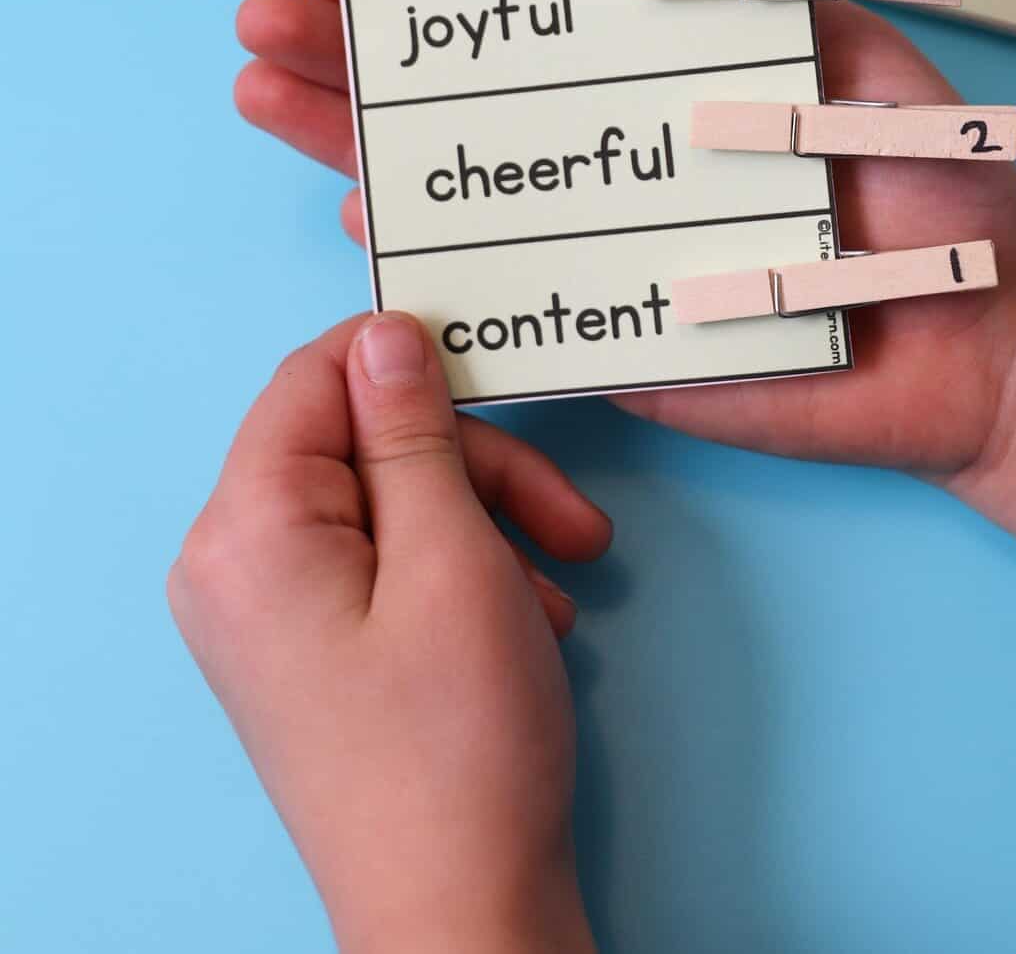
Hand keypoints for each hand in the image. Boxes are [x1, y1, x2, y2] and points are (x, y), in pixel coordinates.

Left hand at [169, 312, 606, 953]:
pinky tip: (526, 618)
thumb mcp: (451, 558)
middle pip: (362, 444)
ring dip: (484, 523)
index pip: (313, 378)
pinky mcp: (309, 647)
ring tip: (556, 581)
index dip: (407, 363)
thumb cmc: (456, 747)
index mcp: (246, 531)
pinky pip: (384, 563)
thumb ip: (412, 431)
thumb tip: (386, 334)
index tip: (494, 375)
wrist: (461, 912)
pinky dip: (462, 572)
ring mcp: (269, 613)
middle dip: (475, 469)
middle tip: (565, 517)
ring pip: (388, 503)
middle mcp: (235, 566)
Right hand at [235, 0, 1015, 641]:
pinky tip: (356, 218)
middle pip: (468, 105)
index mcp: (667, 82)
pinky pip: (507, 303)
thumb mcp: (873, 62)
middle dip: (356, 58)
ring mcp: (608, 248)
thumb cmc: (943, 196)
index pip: (533, 25)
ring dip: (355, 145)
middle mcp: (620, 157)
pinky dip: (427, 268)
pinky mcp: (618, 337)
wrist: (985, 342)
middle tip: (266, 19)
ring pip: (460, 196)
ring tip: (266, 92)